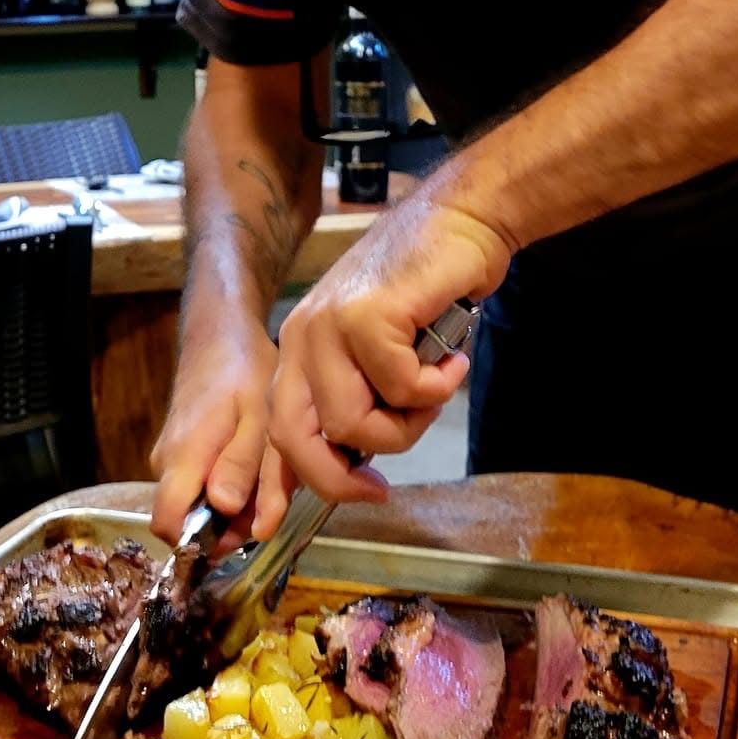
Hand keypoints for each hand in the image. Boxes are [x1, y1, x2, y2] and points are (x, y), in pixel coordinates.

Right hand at [150, 329, 277, 545]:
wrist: (220, 333)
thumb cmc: (244, 370)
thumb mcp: (259, 417)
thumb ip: (245, 466)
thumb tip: (227, 511)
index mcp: (184, 458)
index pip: (169, 525)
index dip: (200, 545)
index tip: (242, 537)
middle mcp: (167, 463)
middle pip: (189, 521)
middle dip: (230, 525)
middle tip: (271, 502)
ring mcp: (171, 456)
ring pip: (198, 503)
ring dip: (235, 504)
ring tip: (269, 476)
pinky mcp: (182, 451)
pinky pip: (201, 484)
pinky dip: (231, 485)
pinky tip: (256, 464)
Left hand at [254, 192, 510, 534]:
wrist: (461, 222)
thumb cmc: (429, 292)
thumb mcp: (381, 355)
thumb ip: (362, 398)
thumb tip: (356, 462)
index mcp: (298, 351)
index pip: (276, 430)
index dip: (286, 481)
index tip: (300, 517)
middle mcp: (301, 339)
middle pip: (298, 438)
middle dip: (340, 479)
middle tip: (381, 487)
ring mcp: (328, 326)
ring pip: (355, 423)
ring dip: (408, 424)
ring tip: (435, 389)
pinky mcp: (365, 316)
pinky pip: (402, 389)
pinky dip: (438, 387)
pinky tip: (454, 361)